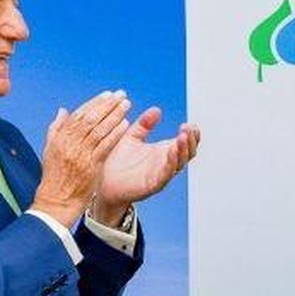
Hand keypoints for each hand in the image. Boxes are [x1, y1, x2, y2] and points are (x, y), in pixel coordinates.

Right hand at [32, 91, 131, 227]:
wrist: (56, 202)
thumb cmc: (55, 177)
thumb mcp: (50, 151)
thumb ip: (56, 129)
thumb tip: (63, 110)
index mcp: (59, 138)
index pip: (78, 115)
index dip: (94, 103)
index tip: (107, 94)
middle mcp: (68, 143)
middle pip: (90, 118)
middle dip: (107, 105)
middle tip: (121, 95)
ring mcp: (79, 154)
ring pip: (99, 129)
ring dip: (114, 115)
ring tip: (126, 104)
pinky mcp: (90, 166)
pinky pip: (105, 146)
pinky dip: (115, 133)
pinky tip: (125, 124)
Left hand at [93, 103, 200, 223]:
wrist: (102, 182)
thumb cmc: (116, 161)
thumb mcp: (131, 137)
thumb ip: (144, 125)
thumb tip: (156, 110)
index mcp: (163, 151)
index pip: (186, 143)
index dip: (192, 134)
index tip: (191, 124)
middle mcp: (165, 163)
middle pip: (188, 152)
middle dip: (191, 140)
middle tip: (187, 128)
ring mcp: (161, 174)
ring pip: (180, 163)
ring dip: (184, 149)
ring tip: (182, 136)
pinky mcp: (152, 184)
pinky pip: (166, 174)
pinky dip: (171, 162)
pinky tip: (171, 150)